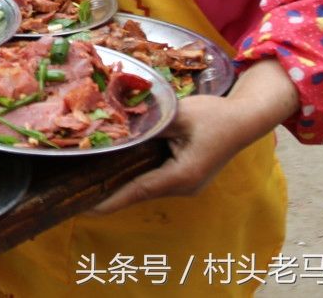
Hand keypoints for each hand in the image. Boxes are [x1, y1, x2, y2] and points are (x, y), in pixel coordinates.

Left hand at [93, 60, 296, 214]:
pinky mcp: (186, 178)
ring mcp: (186, 185)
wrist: (246, 119)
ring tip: (89, 179)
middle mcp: (183, 187)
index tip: (85, 208)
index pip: (137, 191)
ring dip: (122, 184)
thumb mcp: (178, 115)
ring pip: (146, 187)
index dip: (110, 200)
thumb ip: (148, 124)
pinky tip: (116, 167)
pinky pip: (155, 180)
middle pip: (139, 192)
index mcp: (182, 175)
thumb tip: (119, 128)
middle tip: (76, 189)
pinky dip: (135, 176)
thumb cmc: (215, 115)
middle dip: (110, 192)